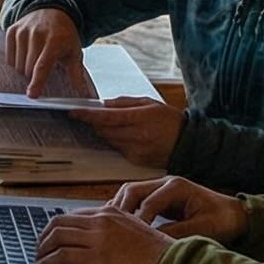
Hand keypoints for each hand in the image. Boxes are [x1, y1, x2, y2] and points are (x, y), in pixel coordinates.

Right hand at [5, 9, 92, 97]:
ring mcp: (23, 31)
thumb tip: (81, 92)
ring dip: (25, 69)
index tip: (32, 95)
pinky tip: (26, 54)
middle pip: (28, 68)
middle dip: (34, 76)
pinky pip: (10, 58)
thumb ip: (76, 72)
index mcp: (55, 40)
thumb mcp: (74, 51)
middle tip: (44, 68)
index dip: (37, 81)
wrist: (51, 10)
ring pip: (18, 65)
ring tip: (36, 59)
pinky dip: (17, 62)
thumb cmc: (64, 35)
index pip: (43, 65)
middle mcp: (37, 34)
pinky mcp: (12, 30)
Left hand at [33, 208, 173, 263]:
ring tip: (39, 258)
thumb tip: (101, 240)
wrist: (172, 263)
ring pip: (57, 236)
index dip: (59, 226)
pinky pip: (62, 255)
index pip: (75, 214)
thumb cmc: (160, 253)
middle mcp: (101, 220)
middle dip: (45, 235)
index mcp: (111, 211)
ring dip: (43, 248)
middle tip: (40, 247)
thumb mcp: (136, 230)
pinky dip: (48, 261)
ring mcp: (98, 237)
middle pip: (60, 222)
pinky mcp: (96, 256)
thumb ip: (116, 230)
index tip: (53, 236)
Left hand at [67, 97, 184, 167]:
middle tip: (90, 116)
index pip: (106, 117)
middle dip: (95, 123)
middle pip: (104, 130)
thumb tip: (104, 104)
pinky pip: (118, 149)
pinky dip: (116, 142)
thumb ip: (125, 103)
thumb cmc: (170, 120)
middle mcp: (136, 136)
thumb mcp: (150, 104)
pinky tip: (125, 136)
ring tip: (111, 125)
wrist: (189, 144)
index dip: (87, 115)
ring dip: (104, 133)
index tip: (73, 112)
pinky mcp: (137, 161)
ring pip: (109, 140)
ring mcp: (136, 150)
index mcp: (139, 119)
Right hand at [105, 175, 246, 242]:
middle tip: (112, 229)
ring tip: (111, 226)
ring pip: (131, 193)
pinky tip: (121, 224)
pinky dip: (127, 210)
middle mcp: (166, 183)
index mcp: (177, 187)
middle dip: (121, 209)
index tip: (131, 237)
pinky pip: (137, 200)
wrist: (237, 215)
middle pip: (132, 190)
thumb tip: (153, 241)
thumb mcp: (204, 228)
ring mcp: (162, 188)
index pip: (148, 202)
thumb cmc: (224, 220)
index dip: (137, 220)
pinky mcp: (160, 197)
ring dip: (120, 208)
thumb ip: (178, 233)